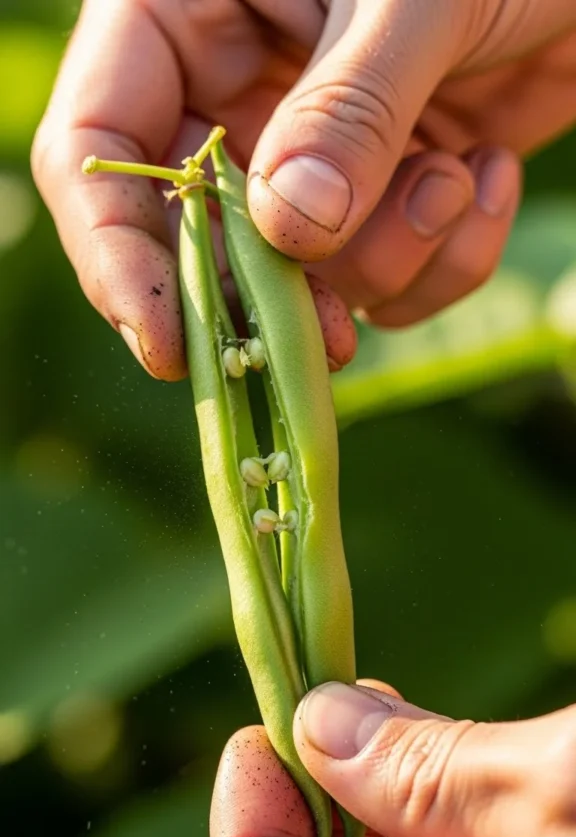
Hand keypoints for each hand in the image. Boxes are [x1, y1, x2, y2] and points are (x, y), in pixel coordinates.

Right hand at [33, 1, 575, 379]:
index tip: (166, 342)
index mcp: (191, 14)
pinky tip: (490, 174)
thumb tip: (289, 233)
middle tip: (328, 337)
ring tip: (455, 178)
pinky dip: (449, 255)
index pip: (99, 144)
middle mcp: (237, 96)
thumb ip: (348, 110)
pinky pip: (388, 281)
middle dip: (274, 295)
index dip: (116, 252)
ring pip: (304, 278)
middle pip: (198, 238)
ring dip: (389, 257)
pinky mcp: (382, 203)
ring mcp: (310, 159)